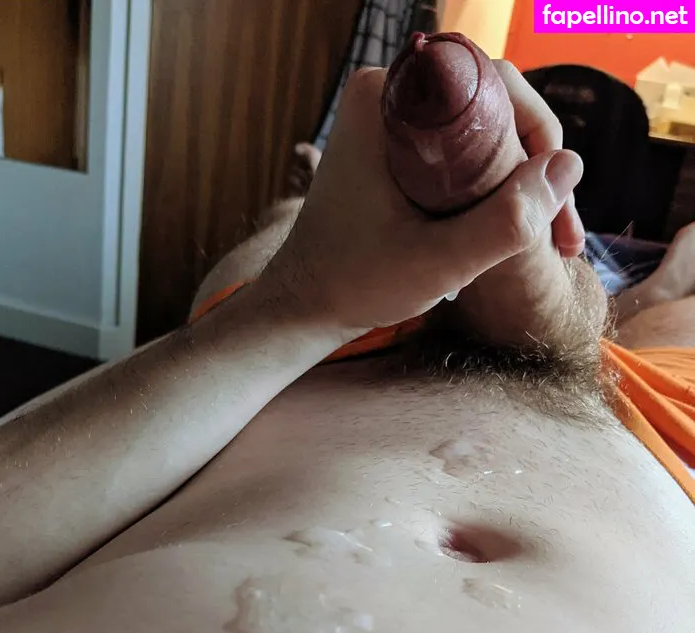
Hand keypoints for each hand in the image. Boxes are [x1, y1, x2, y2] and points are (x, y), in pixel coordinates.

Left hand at [261, 68, 582, 337]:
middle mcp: (388, 97)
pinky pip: (462, 155)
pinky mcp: (396, 154)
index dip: (539, 134)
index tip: (553, 198)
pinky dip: (492, 190)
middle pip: (493, 108)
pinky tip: (515, 235)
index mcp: (385, 99)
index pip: (491, 84)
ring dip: (521, 184)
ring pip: (483, 135)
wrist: (303, 308)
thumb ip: (504, 221)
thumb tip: (570, 166)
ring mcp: (392, 125)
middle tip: (560, 234)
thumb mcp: (437, 262)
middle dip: (536, 166)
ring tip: (550, 244)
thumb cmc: (355, 284)